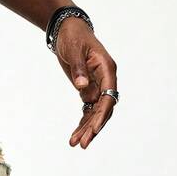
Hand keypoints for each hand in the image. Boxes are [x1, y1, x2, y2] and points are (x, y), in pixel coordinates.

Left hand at [54, 19, 117, 149]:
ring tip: (75, 144)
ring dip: (86, 129)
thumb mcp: (74, 50)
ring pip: (95, 113)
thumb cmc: (73, 37)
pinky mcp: (88, 90)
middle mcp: (105, 80)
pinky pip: (87, 111)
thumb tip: (82, 86)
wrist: (68, 31)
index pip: (108, 96)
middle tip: (82, 144)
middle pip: (103, 109)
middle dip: (93, 127)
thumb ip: (79, 68)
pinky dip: (82, 123)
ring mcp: (98, 87)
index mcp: (107, 69)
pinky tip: (74, 136)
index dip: (102, 114)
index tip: (94, 129)